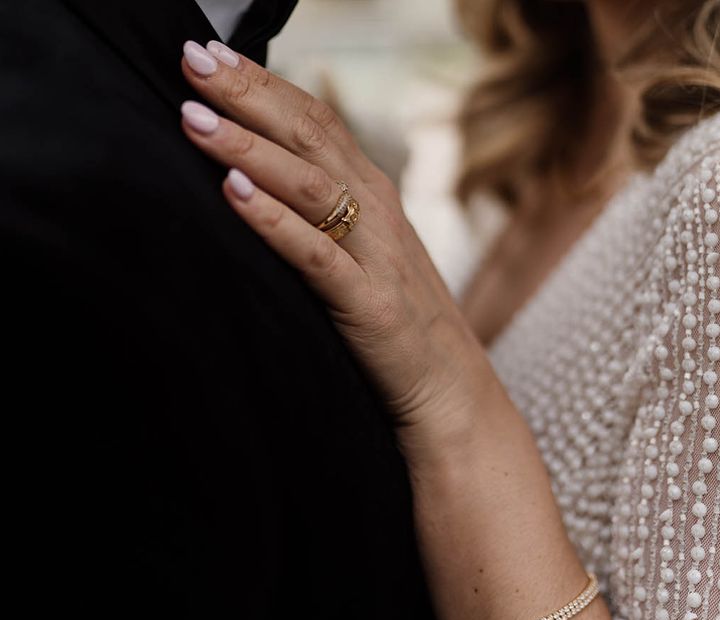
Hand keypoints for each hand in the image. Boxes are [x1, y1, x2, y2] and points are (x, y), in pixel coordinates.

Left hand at [180, 41, 497, 456]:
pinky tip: (234, 193)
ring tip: (194, 119)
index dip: (264, 83)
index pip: (317, 121)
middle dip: (249, 95)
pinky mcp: (368, 305)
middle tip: (192, 60)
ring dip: (249, 148)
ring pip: (310, 186)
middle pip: (310, 137)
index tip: (210, 53)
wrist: (448, 388)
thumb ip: (328, 212)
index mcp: (374, 195)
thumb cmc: (397, 319)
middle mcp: (378, 212)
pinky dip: (274, 221)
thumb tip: (261, 176)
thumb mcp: (367, 252)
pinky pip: (316, 256)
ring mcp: (377, 256)